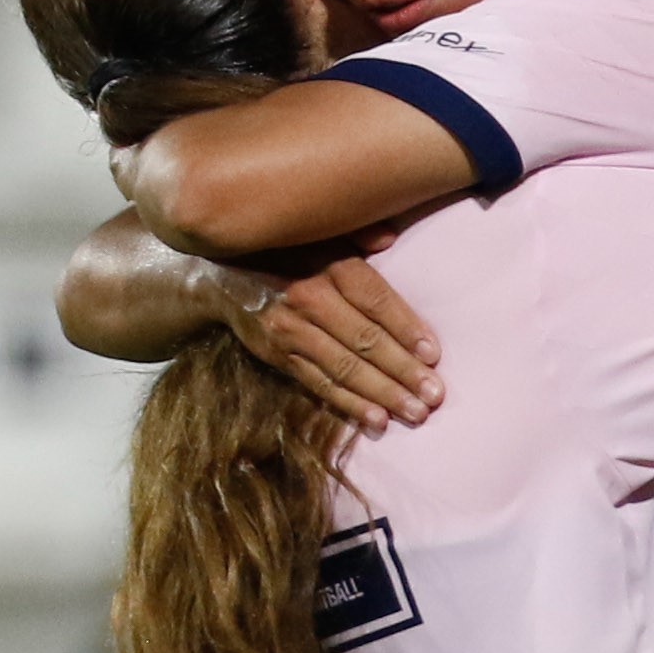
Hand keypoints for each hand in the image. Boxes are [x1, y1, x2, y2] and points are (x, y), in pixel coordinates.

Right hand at [211, 252, 442, 426]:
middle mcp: (309, 297)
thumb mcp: (319, 232)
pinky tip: (377, 420)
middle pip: (364, 340)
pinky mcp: (278, 356)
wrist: (218, 274)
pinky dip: (349, 404)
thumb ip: (357, 234)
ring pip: (344, 367)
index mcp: (328, 263)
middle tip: (435, 395)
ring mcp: (291, 330)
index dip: (407, 327)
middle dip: (403, 370)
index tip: (434, 354)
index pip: (375, 298)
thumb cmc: (286, 251)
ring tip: (415, 414)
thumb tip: (389, 238)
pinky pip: (320, 384)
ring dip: (382, 394)